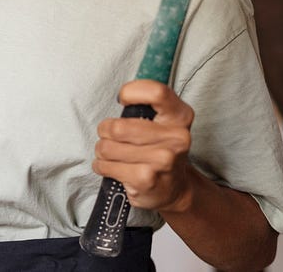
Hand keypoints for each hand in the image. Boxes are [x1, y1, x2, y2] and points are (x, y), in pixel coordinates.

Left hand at [93, 80, 195, 213]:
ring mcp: (162, 160)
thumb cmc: (161, 150)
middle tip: (108, 135)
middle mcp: (176, 138)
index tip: (123, 100)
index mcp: (180, 117)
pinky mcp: (146, 179)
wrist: (174, 190)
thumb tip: (122, 95)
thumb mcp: (164, 124)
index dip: (131, 92)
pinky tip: (113, 167)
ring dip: (102, 151)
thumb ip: (148, 105)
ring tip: (112, 154)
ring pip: (107, 147)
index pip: (156, 92)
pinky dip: (101, 166)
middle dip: (105, 131)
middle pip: (118, 126)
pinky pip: (105, 165)